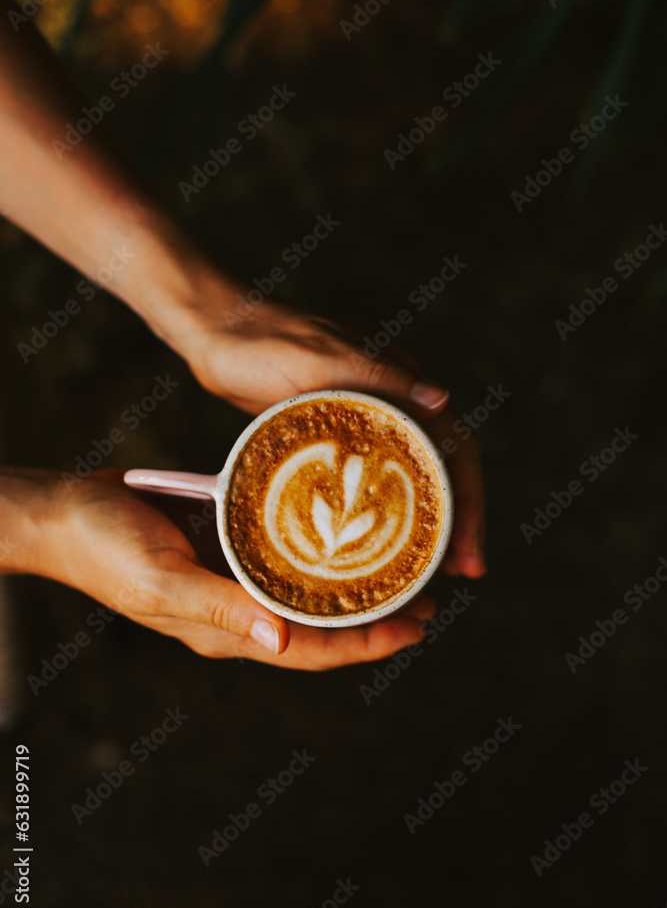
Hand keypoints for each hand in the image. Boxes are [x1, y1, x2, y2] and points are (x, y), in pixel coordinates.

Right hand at [44, 470, 434, 669]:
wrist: (65, 513)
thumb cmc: (105, 547)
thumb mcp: (161, 578)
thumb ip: (219, 608)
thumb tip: (281, 642)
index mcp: (224, 632)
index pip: (309, 651)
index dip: (363, 645)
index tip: (414, 629)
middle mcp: (235, 616)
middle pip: (318, 630)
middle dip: (373, 623)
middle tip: (428, 602)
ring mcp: (231, 586)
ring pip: (304, 599)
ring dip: (352, 591)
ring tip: (403, 575)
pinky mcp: (224, 552)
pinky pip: (281, 563)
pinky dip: (318, 558)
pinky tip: (344, 538)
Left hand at [165, 281, 485, 576]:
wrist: (214, 335)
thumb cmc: (261, 344)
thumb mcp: (318, 360)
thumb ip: (378, 377)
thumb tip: (443, 398)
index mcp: (399, 383)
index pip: (456, 446)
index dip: (468, 500)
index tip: (468, 549)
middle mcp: (393, 402)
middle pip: (442, 469)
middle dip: (458, 521)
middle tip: (463, 572)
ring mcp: (366, 421)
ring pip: (412, 478)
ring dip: (429, 522)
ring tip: (436, 570)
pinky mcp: (337, 436)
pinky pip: (375, 480)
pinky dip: (388, 513)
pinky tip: (382, 546)